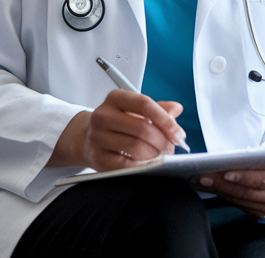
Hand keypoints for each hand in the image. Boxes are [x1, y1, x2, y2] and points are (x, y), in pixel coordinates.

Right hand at [48, 90, 185, 170]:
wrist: (87, 138)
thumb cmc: (116, 123)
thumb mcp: (135, 110)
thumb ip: (157, 109)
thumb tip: (176, 108)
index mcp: (115, 98)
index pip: (144, 104)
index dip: (165, 119)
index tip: (178, 133)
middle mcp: (103, 115)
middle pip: (142, 128)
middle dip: (163, 141)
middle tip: (172, 147)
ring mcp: (98, 137)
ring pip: (136, 147)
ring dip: (155, 154)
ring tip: (160, 154)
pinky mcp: (98, 157)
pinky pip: (127, 165)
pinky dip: (142, 165)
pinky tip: (147, 163)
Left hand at [195, 161, 264, 217]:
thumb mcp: (264, 154)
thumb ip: (250, 157)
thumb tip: (222, 160)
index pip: (264, 178)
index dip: (244, 176)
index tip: (224, 172)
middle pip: (250, 192)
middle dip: (224, 184)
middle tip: (204, 176)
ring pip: (243, 200)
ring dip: (220, 190)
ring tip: (203, 180)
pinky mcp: (262, 213)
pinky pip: (240, 206)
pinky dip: (225, 196)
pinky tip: (212, 188)